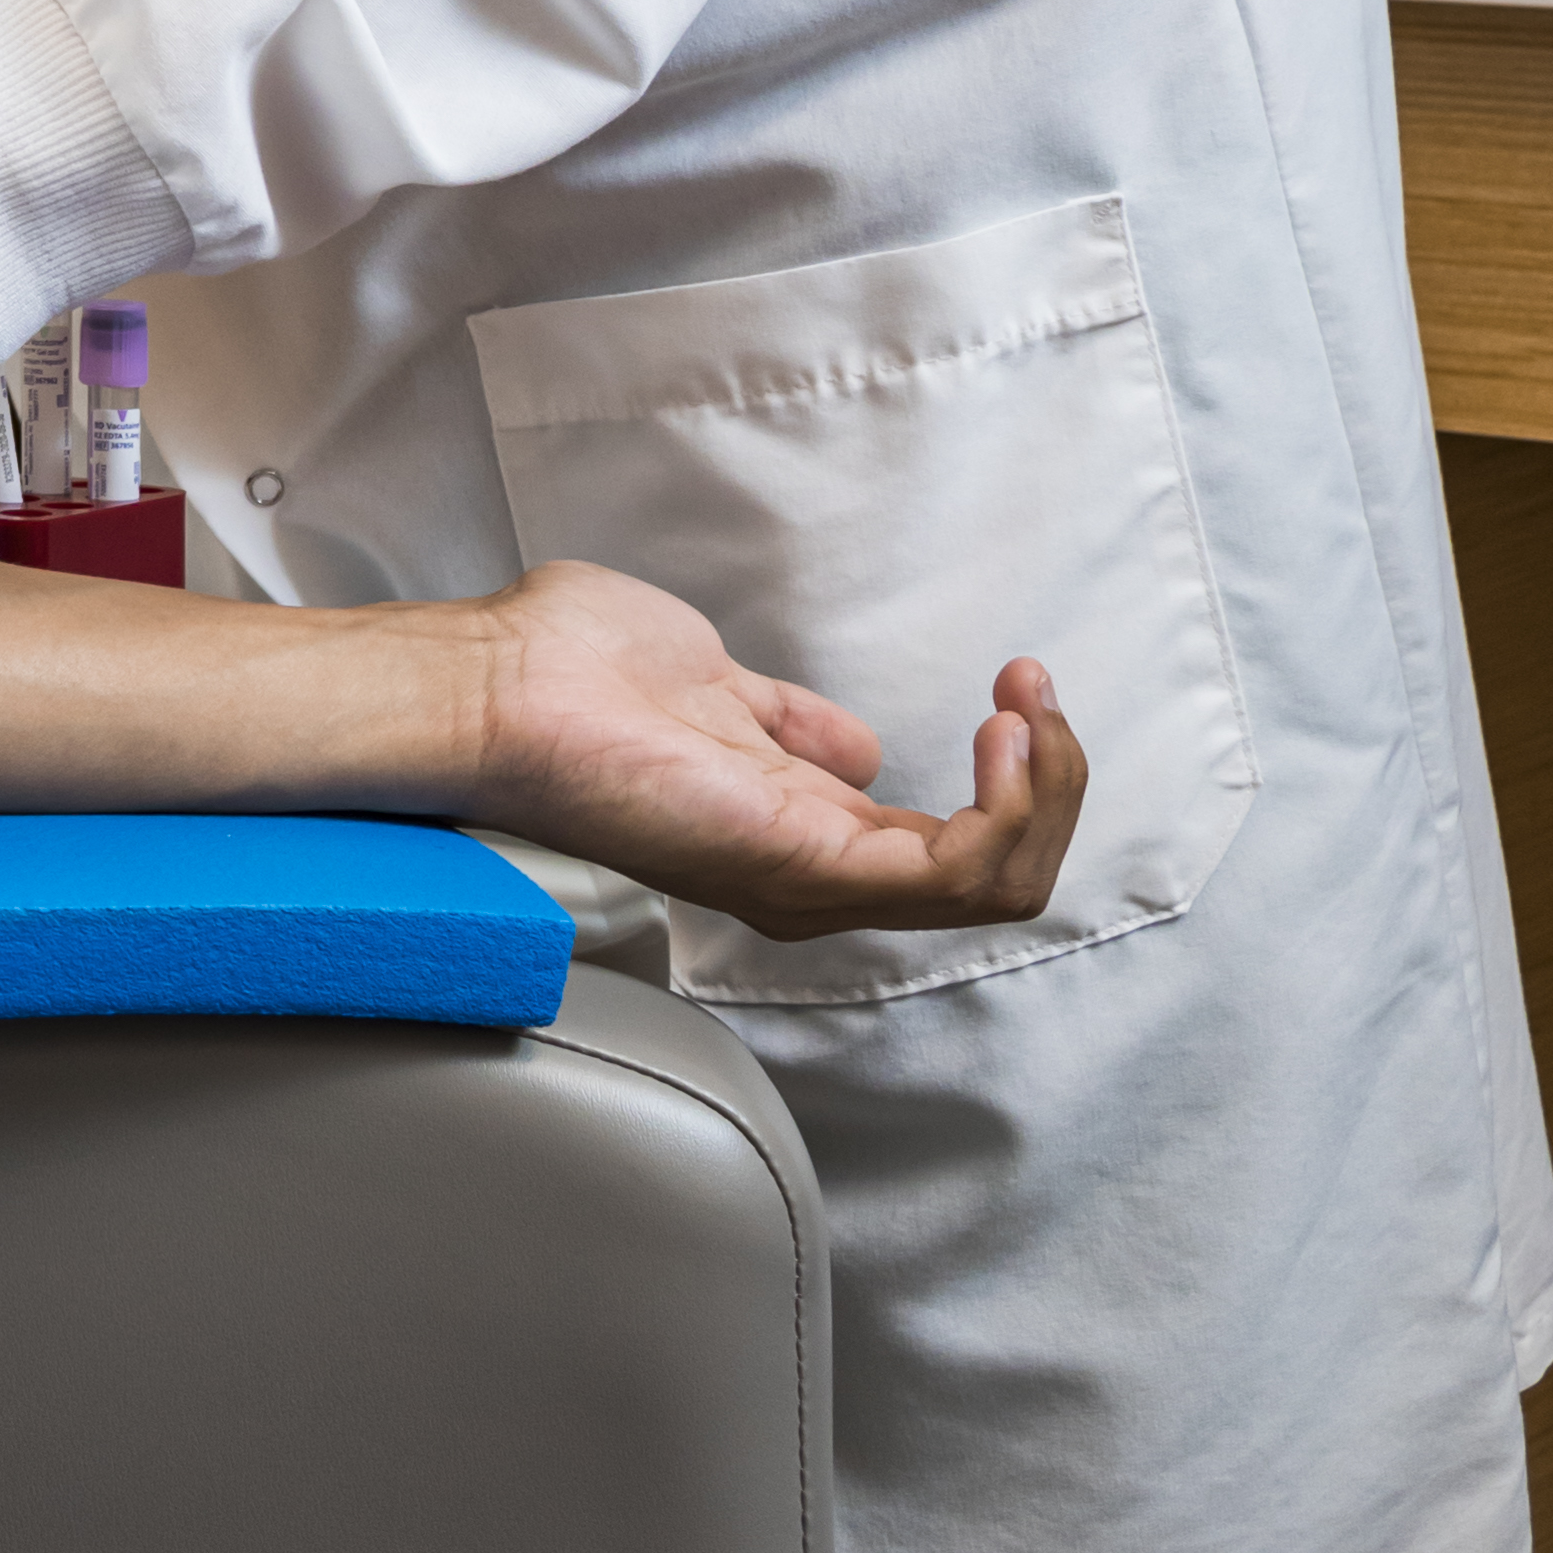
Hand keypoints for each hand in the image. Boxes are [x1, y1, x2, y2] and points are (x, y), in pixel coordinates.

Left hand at [456, 560, 1088, 941]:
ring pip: (1001, 883)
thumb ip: (791, 727)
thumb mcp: (721, 687)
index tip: (1013, 687)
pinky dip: (1012, 805)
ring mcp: (814, 877)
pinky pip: (962, 875)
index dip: (1014, 774)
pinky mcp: (809, 865)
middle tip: (1031, 689)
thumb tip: (857, 746)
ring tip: (1023, 707)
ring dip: (1047, 787)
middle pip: (997, 875)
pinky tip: (1000, 733)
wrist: (499, 679)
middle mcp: (815, 871)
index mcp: (800, 830)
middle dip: (1053, 779)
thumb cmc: (574, 668)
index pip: (955, 849)